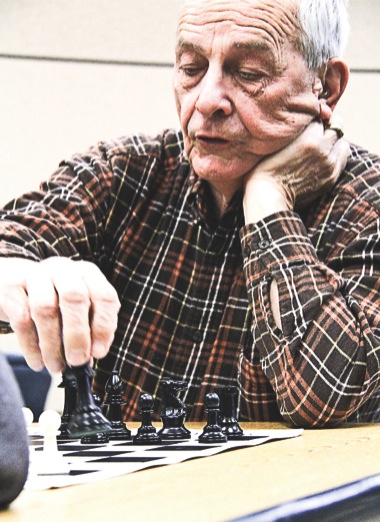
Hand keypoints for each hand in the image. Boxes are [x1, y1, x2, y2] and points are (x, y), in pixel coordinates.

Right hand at [0, 257, 119, 372]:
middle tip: (77, 360)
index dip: (103, 326)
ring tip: (56, 366)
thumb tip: (92, 355)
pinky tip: (38, 362)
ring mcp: (36, 275)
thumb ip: (90, 329)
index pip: (104, 295)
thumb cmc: (57, 301)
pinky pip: (22, 318)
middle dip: (77, 334)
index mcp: (87, 274)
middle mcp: (64, 270)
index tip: (98, 353)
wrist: (17, 284)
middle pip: (74, 296)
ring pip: (45, 308)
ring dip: (52, 344)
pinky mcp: (11, 286)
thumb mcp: (80, 310)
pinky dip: (31, 346)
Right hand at [243, 118, 350, 223]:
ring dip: (334, 141)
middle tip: (316, 130)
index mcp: (309, 137)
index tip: (303, 124)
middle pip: (336, 125)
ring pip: (342, 142)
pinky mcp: (331, 178)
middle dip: (327, 126)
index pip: (318, 117)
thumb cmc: (263, 169)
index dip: (310, 120)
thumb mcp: (274, 142)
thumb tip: (301, 121)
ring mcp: (330, 165)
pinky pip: (342, 159)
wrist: (268, 198)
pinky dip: (336, 155)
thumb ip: (292, 129)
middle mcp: (323, 149)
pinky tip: (324, 158)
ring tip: (322, 145)